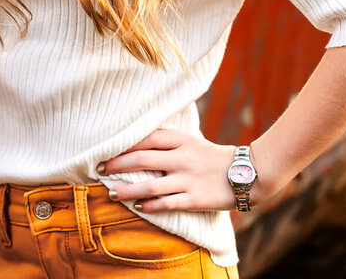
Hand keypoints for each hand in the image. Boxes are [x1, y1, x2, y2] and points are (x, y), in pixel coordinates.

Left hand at [100, 129, 240, 212]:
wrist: (244, 173)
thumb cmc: (210, 156)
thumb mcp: (189, 139)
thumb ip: (166, 140)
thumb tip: (133, 141)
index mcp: (180, 139)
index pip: (145, 138)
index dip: (123, 145)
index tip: (106, 150)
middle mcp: (182, 158)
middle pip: (142, 160)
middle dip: (117, 165)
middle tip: (101, 170)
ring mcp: (188, 179)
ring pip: (151, 186)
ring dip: (128, 191)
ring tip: (112, 193)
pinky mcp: (195, 199)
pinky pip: (167, 203)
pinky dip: (150, 206)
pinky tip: (138, 207)